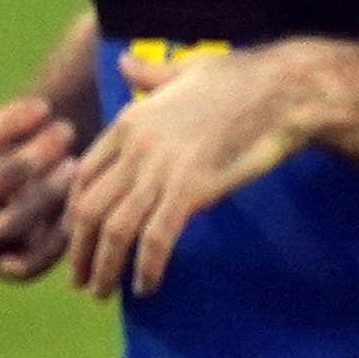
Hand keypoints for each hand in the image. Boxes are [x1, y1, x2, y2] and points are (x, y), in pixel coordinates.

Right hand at [0, 47, 76, 281]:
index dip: (7, 123)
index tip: (44, 106)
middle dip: (33, 156)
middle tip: (67, 132)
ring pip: (11, 222)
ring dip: (48, 194)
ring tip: (75, 166)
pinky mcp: (4, 268)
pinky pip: (30, 262)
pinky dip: (56, 239)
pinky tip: (81, 207)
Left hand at [59, 42, 313, 298]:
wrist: (283, 91)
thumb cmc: (243, 78)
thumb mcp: (186, 69)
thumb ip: (151, 75)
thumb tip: (126, 64)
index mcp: (130, 121)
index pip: (84, 176)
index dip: (75, 214)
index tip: (79, 239)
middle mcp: (136, 147)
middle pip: (90, 209)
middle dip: (80, 252)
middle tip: (81, 280)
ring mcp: (163, 169)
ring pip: (116, 229)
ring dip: (105, 268)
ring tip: (103, 292)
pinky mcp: (192, 189)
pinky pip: (157, 238)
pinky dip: (147, 267)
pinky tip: (148, 286)